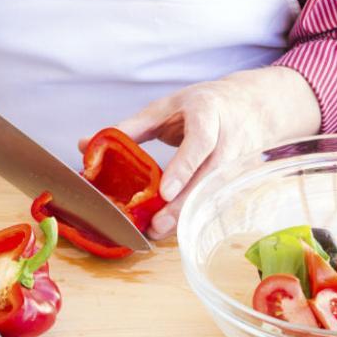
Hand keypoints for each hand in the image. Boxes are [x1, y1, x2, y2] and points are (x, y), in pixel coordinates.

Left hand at [81, 66, 320, 239]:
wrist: (252, 105)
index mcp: (208, 113)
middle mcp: (227, 139)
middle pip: (208, 177)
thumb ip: (129, 127)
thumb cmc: (202, 105)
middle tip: (157, 226)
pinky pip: (215, 200)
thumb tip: (84, 144)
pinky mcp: (236, 178)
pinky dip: (193, 214)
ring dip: (186, 215)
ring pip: (213, 193)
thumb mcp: (166, 107)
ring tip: (158, 232)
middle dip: (183, 204)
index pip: (200, 142)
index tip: (164, 191)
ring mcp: (236, 161)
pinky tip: (172, 227)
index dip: (184, 167)